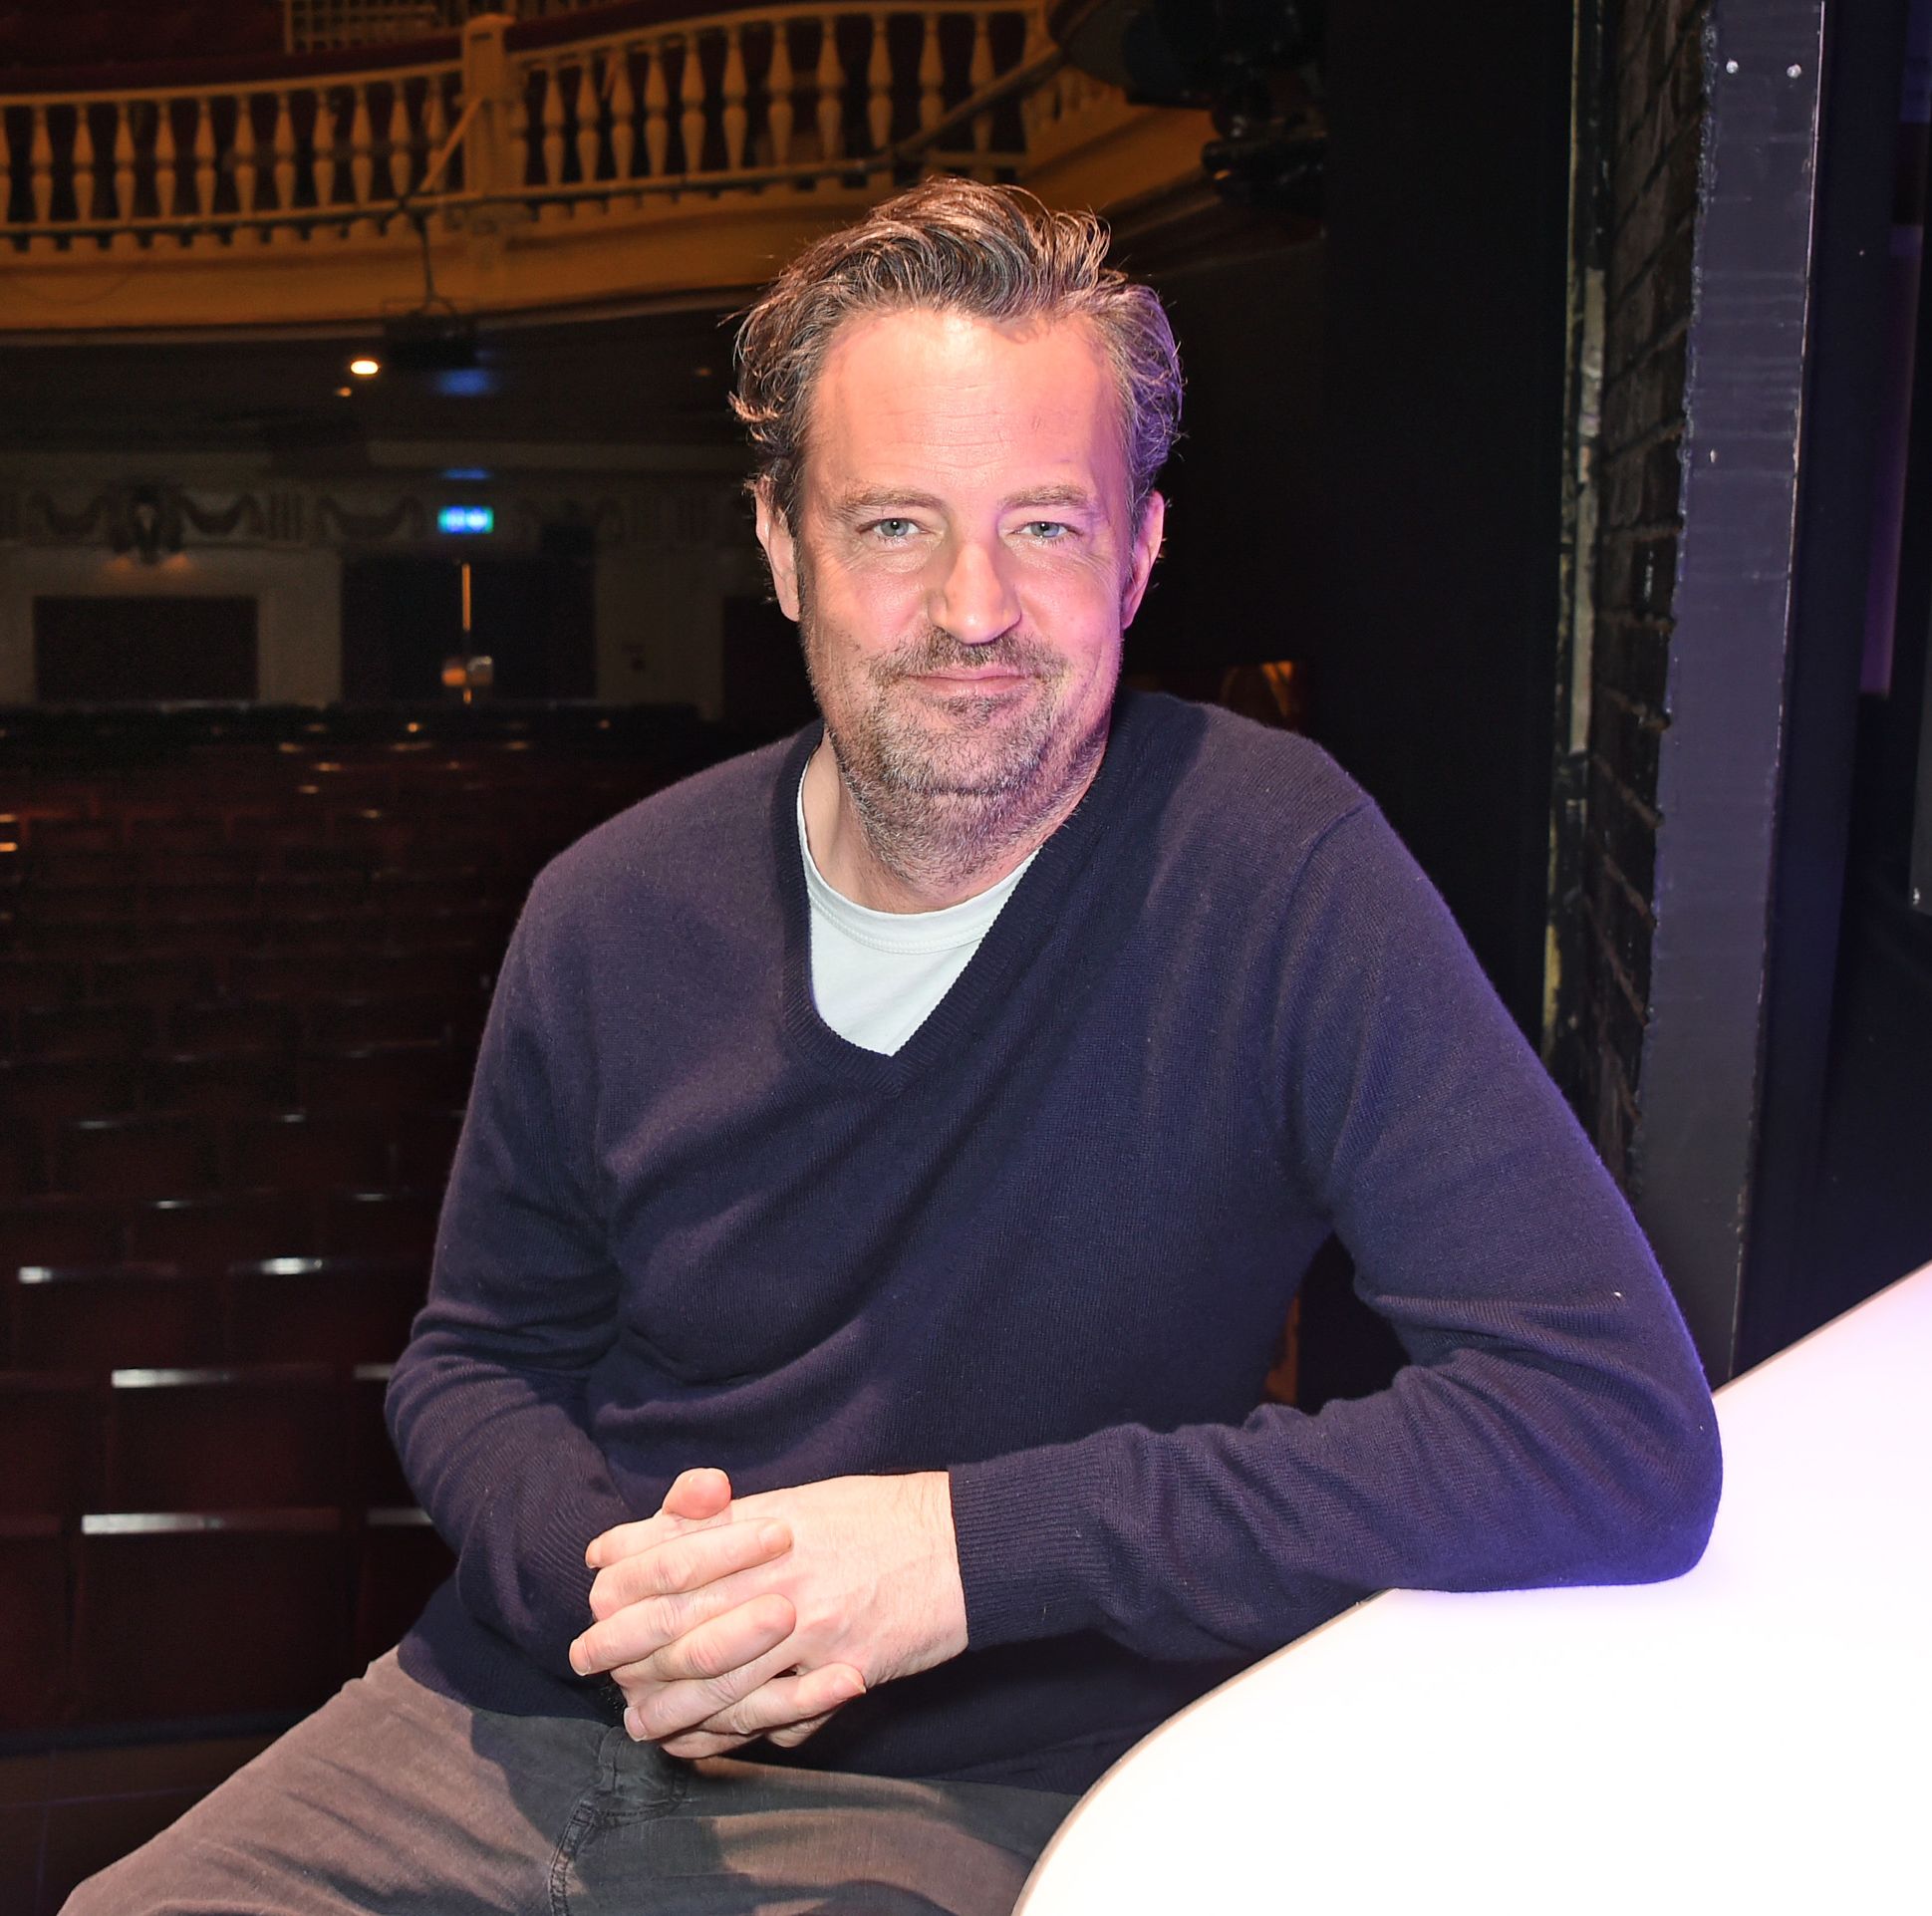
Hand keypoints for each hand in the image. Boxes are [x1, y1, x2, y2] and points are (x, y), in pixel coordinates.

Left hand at [570, 1469, 966, 1756]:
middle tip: (591, 1667)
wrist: (964, 1543)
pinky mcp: (844, 1668)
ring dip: (669, 1707)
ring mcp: (811, 1627)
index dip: (623, 1581)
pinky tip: (711, 1739)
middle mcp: (779, 1575)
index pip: (669, 1557)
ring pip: (719, 1679)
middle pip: (678, 1621)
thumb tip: (650, 1532)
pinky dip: (737, 1732)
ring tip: (640, 1721)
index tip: (596, 1598)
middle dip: (624, 1650)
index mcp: (764, 1528)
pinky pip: (778, 1713)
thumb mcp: (797, 1501)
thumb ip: (724, 1519)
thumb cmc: (880, 1516)